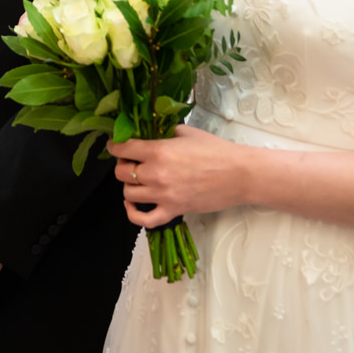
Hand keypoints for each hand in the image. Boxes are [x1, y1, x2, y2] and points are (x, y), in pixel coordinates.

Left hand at [110, 126, 252, 225]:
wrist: (238, 174)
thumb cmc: (216, 151)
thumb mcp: (186, 132)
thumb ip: (165, 133)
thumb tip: (153, 135)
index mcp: (157, 151)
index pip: (123, 149)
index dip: (115, 146)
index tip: (115, 146)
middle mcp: (156, 174)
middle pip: (121, 173)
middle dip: (123, 166)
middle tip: (130, 162)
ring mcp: (163, 195)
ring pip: (128, 194)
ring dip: (129, 186)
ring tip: (137, 180)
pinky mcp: (173, 210)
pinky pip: (144, 219)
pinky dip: (133, 214)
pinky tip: (133, 204)